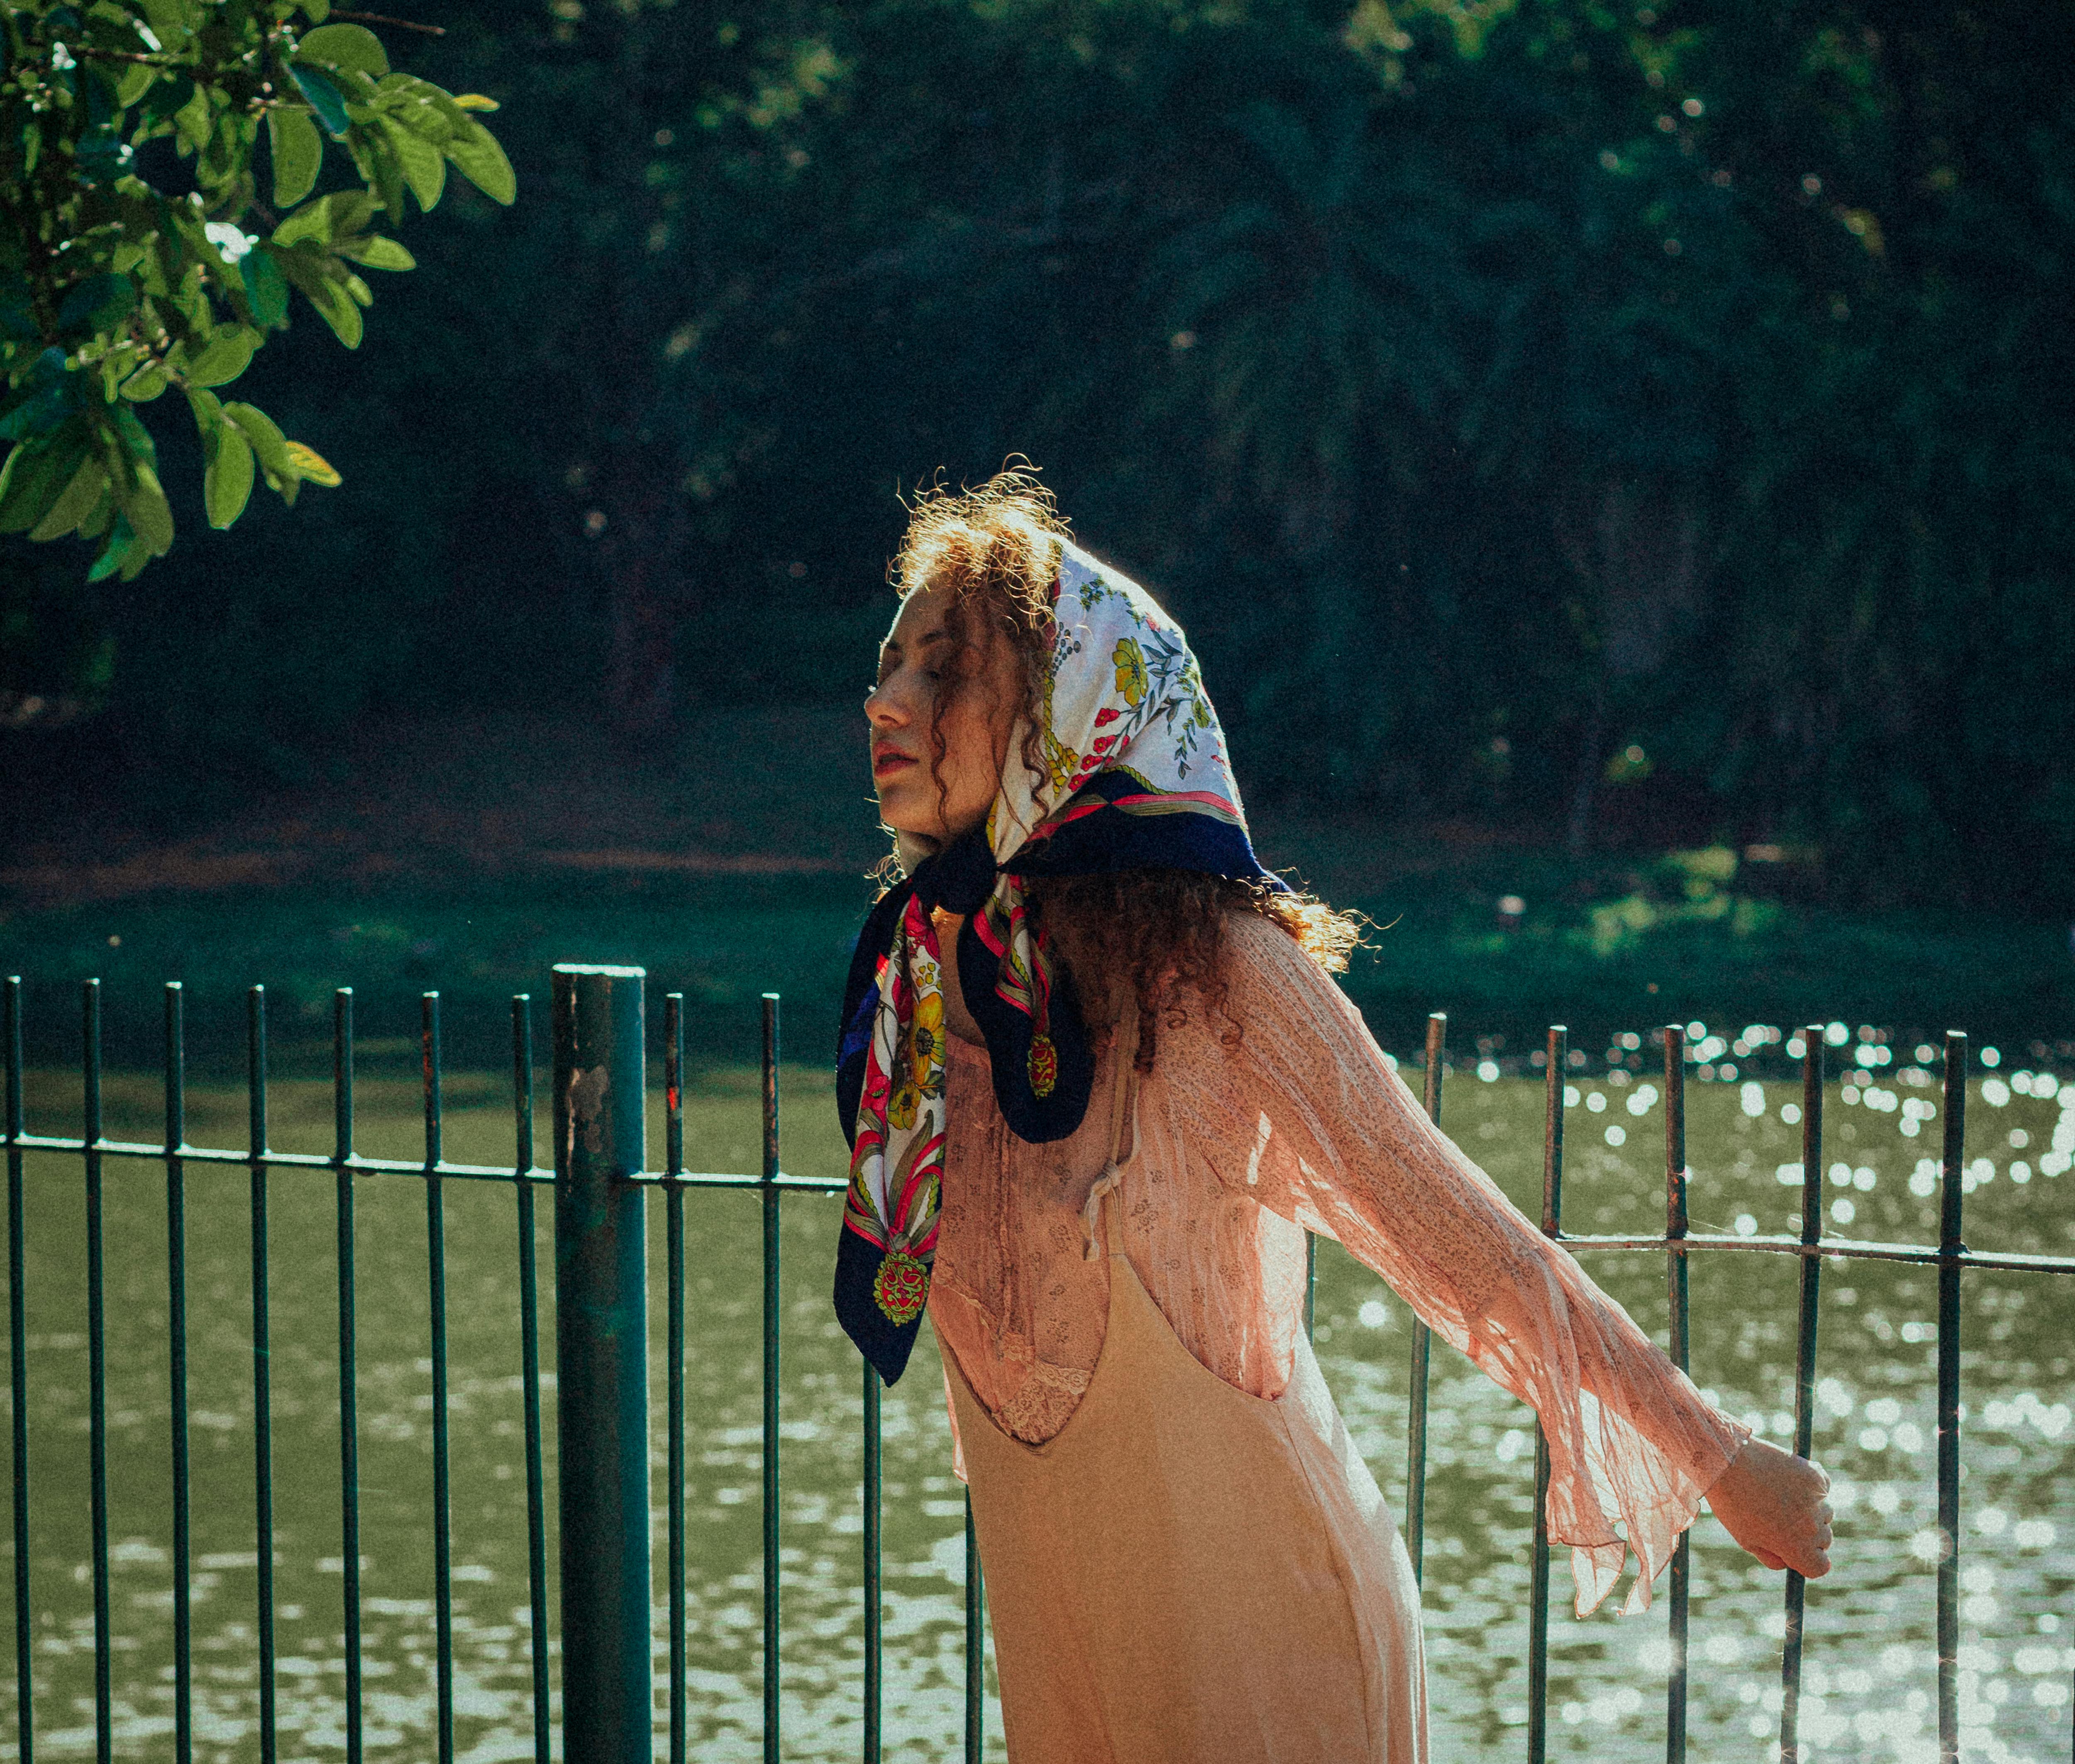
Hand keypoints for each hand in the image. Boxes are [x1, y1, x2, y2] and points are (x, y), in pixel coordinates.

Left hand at [1706, 1435, 1833, 1576]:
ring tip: (1779, 1494)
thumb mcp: (1746, 1539)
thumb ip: (1771, 1557)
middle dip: (1807, 1534)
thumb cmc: (1732, 1503)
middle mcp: (1813, 1528)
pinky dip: (1812, 1486)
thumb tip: (1788, 1562)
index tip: (1794, 1549)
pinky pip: (1823, 1487)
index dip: (1808, 1560)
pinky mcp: (1817, 1476)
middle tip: (1780, 1517)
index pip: (1820, 1566)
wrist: (1727, 1461)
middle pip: (1823, 1540)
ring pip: (1825, 1512)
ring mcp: (1818, 1501)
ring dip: (1811, 1509)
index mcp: (1798, 1548)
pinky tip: (1788, 1478)